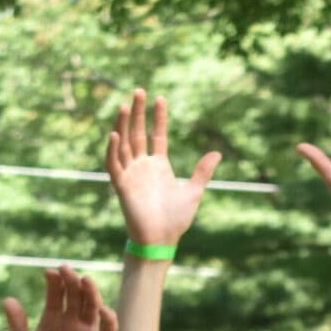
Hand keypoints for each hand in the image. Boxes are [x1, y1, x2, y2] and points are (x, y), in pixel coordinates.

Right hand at [107, 89, 221, 248]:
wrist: (162, 239)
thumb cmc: (176, 219)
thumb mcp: (194, 192)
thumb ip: (202, 171)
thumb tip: (217, 153)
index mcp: (159, 166)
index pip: (156, 135)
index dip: (158, 117)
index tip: (160, 98)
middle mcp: (143, 166)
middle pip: (138, 133)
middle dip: (138, 112)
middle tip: (139, 91)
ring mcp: (131, 174)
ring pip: (124, 144)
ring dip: (123, 125)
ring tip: (125, 105)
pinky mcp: (122, 185)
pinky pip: (114, 165)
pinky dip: (113, 150)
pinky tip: (115, 134)